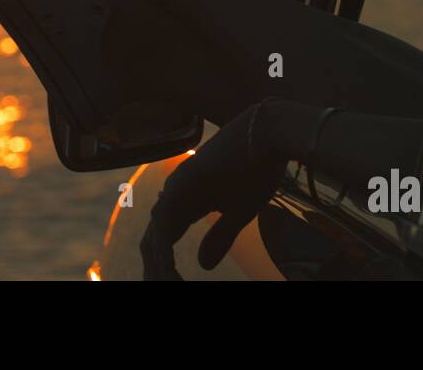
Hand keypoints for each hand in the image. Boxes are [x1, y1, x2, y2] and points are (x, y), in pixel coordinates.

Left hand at [140, 100, 287, 279]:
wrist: (269, 134)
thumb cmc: (258, 168)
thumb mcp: (239, 213)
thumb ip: (219, 237)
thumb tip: (202, 265)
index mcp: (187, 201)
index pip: (165, 239)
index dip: (163, 266)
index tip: (171, 284)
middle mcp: (175, 194)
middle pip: (154, 241)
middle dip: (155, 271)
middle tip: (161, 288)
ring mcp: (176, 187)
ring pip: (155, 236)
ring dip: (158, 267)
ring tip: (167, 284)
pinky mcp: (183, 182)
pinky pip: (165, 223)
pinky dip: (164, 251)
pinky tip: (167, 270)